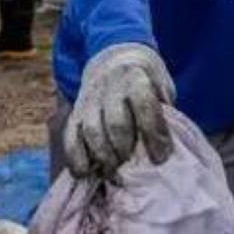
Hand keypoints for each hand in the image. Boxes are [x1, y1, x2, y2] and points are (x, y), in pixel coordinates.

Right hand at [65, 43, 175, 178]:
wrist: (115, 61)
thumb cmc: (147, 84)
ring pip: (92, 131)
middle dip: (126, 149)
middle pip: (116, 122)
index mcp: (137, 79)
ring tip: (114, 171)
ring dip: (104, 157)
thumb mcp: (162, 89)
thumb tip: (162, 150)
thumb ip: (163, 115)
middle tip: (133, 166)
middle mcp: (110, 87)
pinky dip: (76, 158)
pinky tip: (86, 172)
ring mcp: (89, 100)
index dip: (153, 134)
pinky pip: (70, 137)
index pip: (144, 105)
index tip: (160, 158)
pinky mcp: (75, 113)